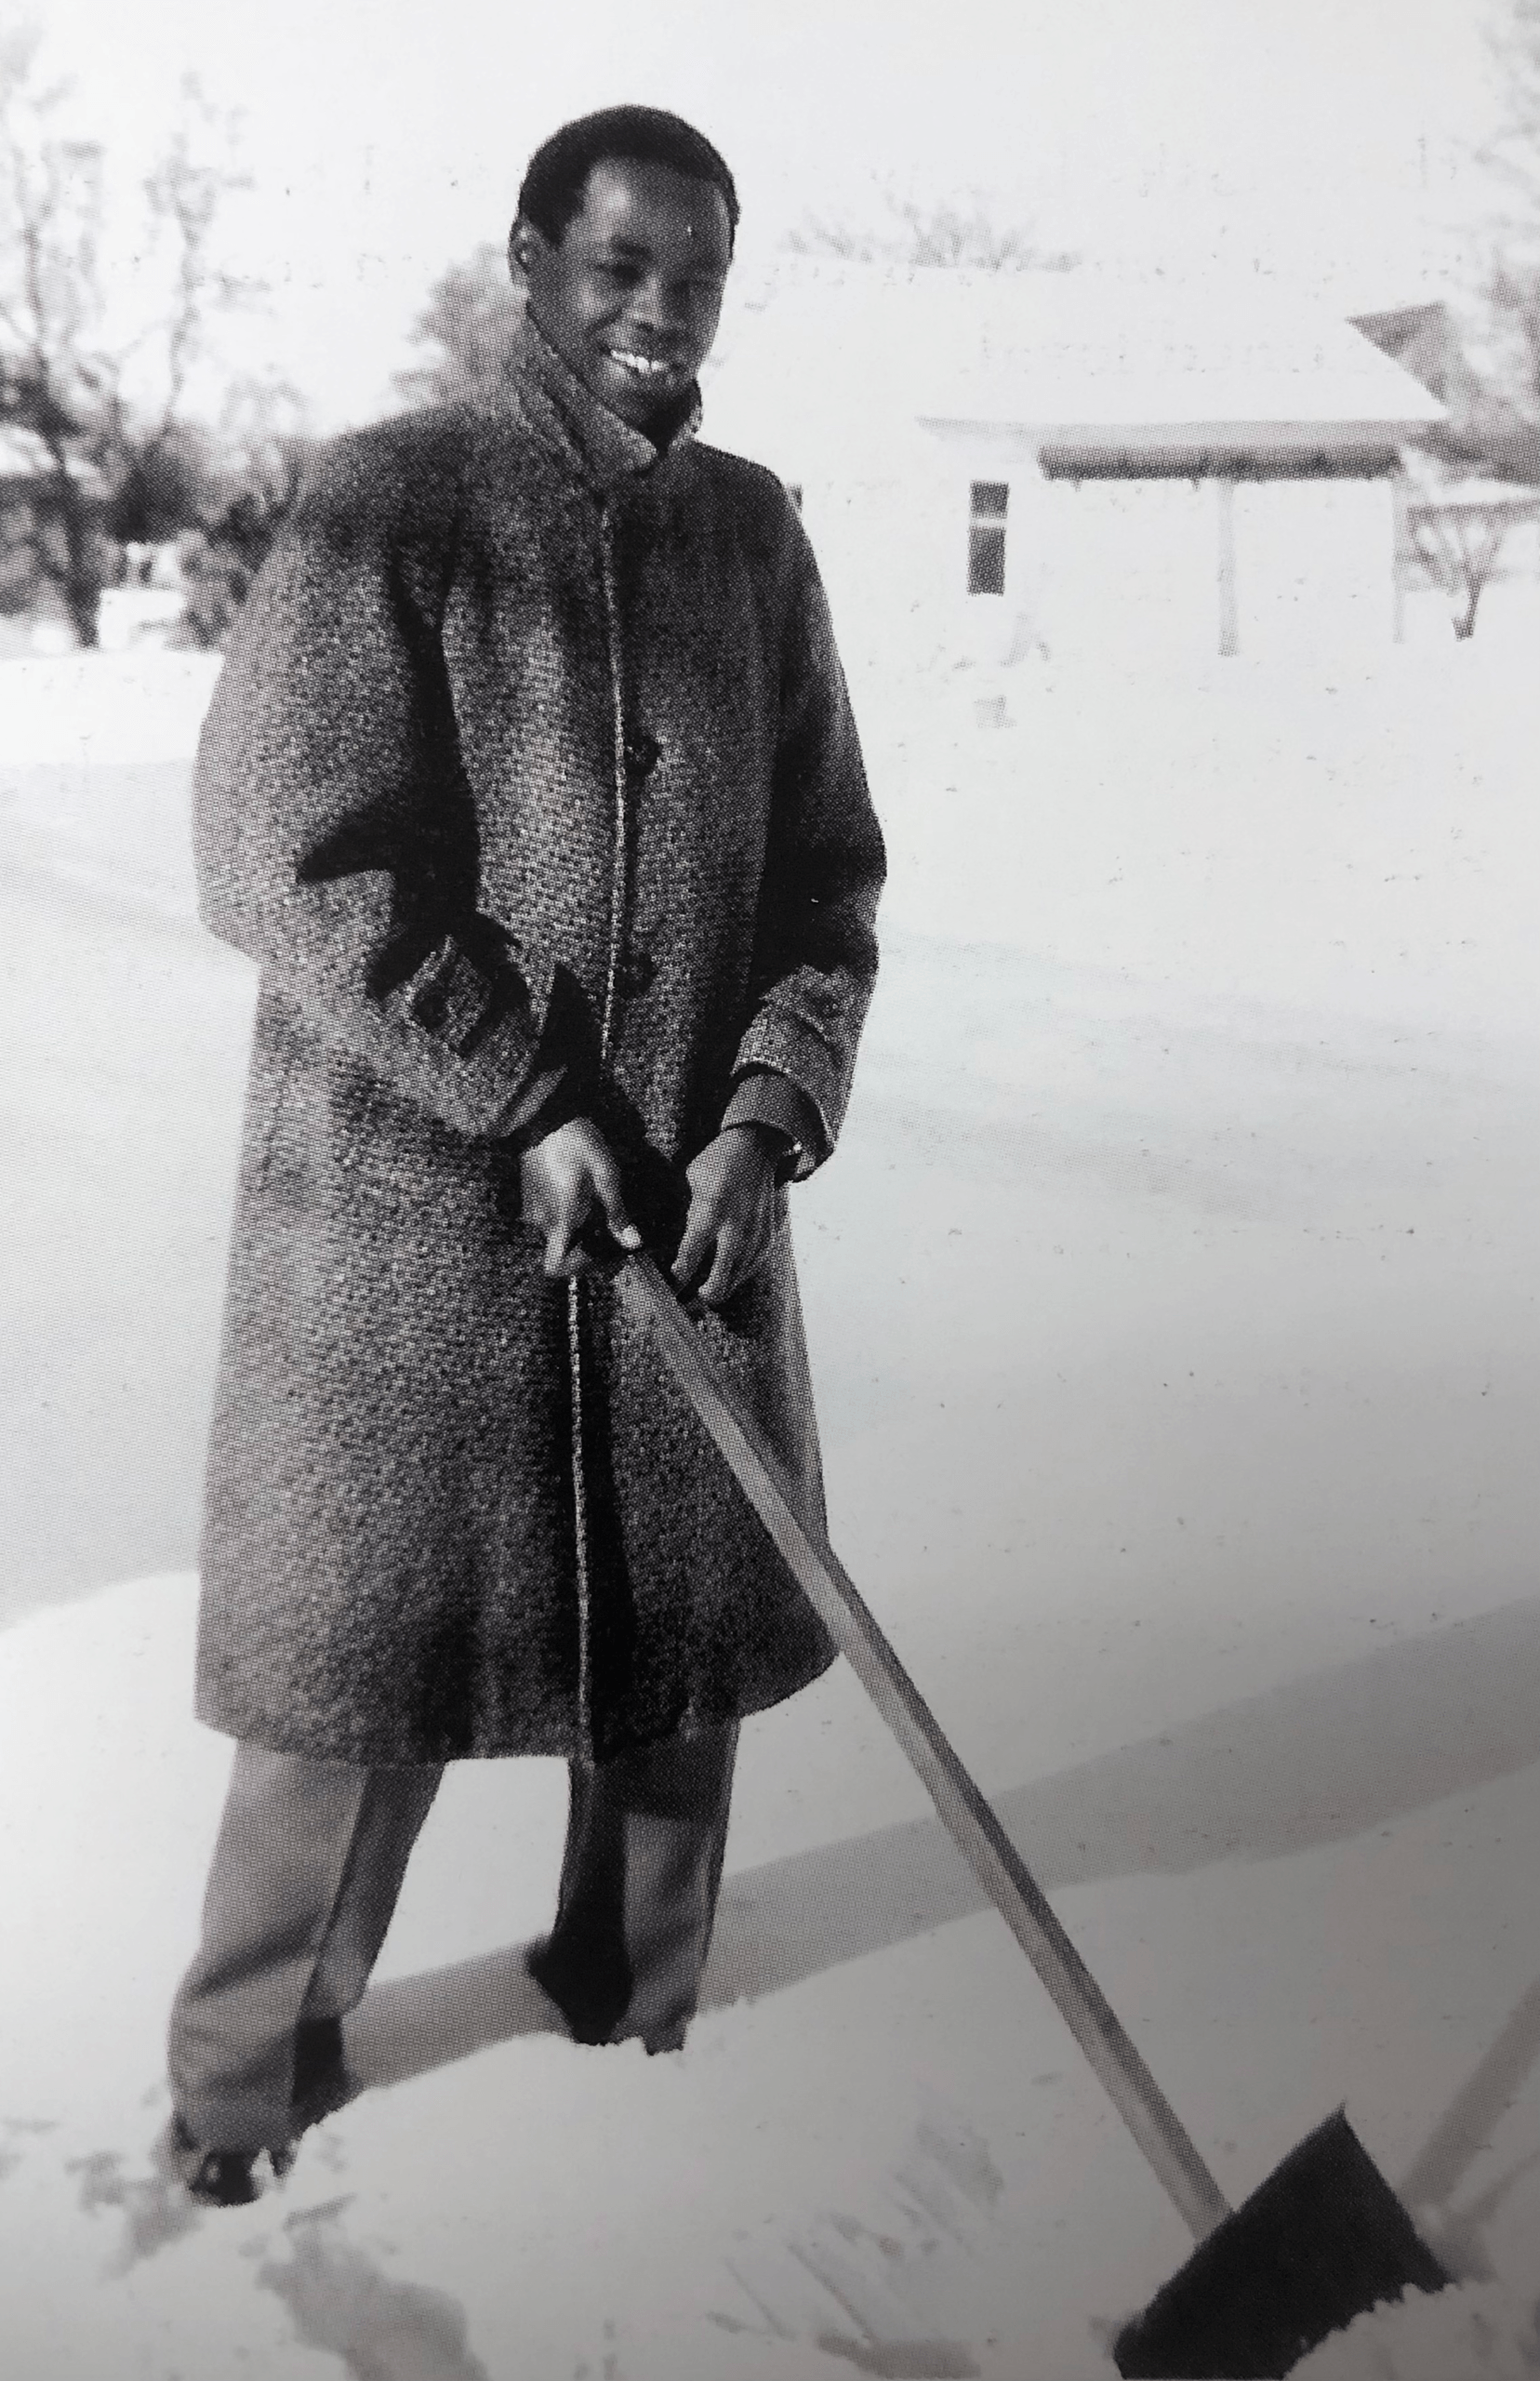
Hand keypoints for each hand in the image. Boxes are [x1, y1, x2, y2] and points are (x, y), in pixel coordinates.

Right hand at [519, 1117, 640, 1277]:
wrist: (546, 1115)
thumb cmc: (577, 1144)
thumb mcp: (606, 1176)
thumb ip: (617, 1213)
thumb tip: (632, 1243)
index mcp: (560, 1221)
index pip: (555, 1267)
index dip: (576, 1268)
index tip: (597, 1252)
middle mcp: (541, 1220)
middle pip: (560, 1249)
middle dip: (584, 1245)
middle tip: (608, 1226)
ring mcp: (531, 1207)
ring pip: (556, 1231)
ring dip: (576, 1226)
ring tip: (597, 1204)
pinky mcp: (529, 1194)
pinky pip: (548, 1215)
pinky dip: (565, 1212)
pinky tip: (582, 1191)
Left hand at [671, 1125, 782, 1307]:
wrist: (757, 1148)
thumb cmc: (718, 1162)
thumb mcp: (693, 1183)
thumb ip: (691, 1217)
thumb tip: (685, 1249)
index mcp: (712, 1212)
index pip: (690, 1258)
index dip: (677, 1280)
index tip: (667, 1289)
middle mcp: (737, 1229)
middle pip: (720, 1283)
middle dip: (700, 1296)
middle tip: (686, 1298)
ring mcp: (756, 1235)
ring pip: (736, 1281)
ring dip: (720, 1288)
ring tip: (703, 1289)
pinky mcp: (769, 1237)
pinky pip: (751, 1269)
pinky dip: (736, 1275)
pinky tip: (725, 1274)